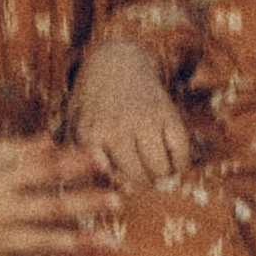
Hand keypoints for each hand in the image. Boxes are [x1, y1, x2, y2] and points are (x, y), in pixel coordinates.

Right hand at [0, 137, 124, 255]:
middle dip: (87, 203)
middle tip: (119, 201)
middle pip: (51, 207)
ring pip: (41, 243)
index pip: (45, 171)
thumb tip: (50, 142)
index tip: (103, 159)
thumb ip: (13, 151)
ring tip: (108, 241)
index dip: (75, 164)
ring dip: (76, 242)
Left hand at [67, 37, 191, 189]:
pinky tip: (172, 161)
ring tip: (156, 171)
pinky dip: (180, 164)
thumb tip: (91, 193)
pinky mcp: (167, 113)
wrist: (117, 62)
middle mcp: (116, 129)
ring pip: (161, 170)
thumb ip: (76, 156)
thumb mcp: (74, 125)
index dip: (119, 188)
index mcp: (90, 136)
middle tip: (143, 178)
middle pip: (138, 179)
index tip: (122, 185)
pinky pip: (180, 152)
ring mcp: (144, 121)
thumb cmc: (94, 103)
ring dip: (162, 176)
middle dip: (142, 183)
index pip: (109, 182)